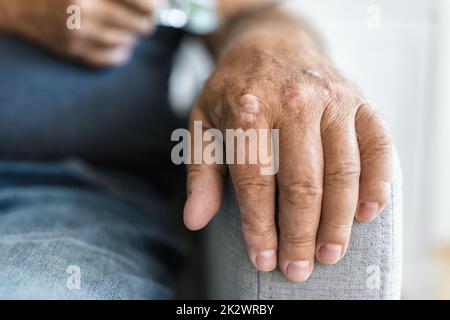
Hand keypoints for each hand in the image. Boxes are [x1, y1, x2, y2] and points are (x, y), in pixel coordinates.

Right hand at [0, 0, 160, 66]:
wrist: (21, 4)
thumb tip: (154, 3)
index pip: (145, 4)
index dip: (155, 5)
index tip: (155, 6)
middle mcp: (87, 10)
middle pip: (142, 25)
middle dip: (145, 20)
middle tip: (142, 16)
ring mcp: (81, 34)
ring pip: (130, 41)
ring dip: (130, 33)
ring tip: (121, 23)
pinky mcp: (76, 51)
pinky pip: (115, 58)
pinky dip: (120, 49)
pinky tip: (114, 39)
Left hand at [184, 30, 391, 281]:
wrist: (271, 44)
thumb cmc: (234, 90)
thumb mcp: (203, 123)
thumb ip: (201, 172)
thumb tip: (194, 220)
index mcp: (248, 109)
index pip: (256, 183)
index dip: (260, 228)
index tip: (264, 259)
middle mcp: (294, 101)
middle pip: (302, 184)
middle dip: (300, 234)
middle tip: (298, 269)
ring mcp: (332, 100)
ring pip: (342, 172)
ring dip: (338, 221)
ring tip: (329, 253)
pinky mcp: (359, 101)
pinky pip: (378, 146)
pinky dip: (378, 183)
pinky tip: (369, 214)